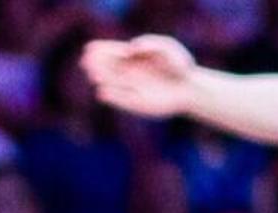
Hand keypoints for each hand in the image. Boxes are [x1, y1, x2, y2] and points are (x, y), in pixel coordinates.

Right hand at [83, 35, 203, 117]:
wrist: (191, 87)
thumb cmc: (180, 64)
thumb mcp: (167, 46)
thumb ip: (150, 43)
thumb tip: (131, 47)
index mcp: (134, 57)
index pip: (112, 52)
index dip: (100, 50)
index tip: (89, 48)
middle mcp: (130, 73)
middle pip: (108, 68)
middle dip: (96, 65)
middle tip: (86, 62)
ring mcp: (132, 88)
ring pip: (112, 83)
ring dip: (102, 79)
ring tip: (93, 74)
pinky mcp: (138, 104)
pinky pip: (121, 100)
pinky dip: (112, 96)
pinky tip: (102, 91)